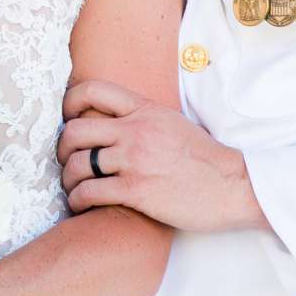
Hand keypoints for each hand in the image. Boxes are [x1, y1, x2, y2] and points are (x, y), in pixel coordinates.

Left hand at [58, 78, 267, 233]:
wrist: (233, 186)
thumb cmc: (205, 160)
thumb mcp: (173, 123)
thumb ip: (143, 118)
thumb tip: (116, 121)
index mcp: (145, 109)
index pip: (93, 90)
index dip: (70, 103)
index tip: (66, 119)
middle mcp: (135, 130)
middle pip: (74, 130)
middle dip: (61, 149)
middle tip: (65, 162)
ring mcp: (135, 160)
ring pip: (77, 164)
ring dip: (68, 179)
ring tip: (73, 189)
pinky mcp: (136, 190)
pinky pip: (88, 192)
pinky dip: (77, 201)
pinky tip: (82, 206)